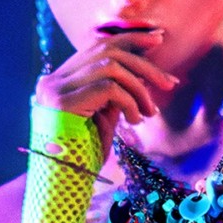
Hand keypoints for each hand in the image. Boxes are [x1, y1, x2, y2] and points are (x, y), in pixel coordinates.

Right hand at [35, 36, 177, 156]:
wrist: (62, 183)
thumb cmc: (84, 155)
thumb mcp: (104, 117)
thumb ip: (115, 93)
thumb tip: (142, 72)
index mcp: (60, 80)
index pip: (98, 46)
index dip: (130, 39)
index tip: (158, 39)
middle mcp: (53, 80)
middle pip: (107, 51)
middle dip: (143, 64)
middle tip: (169, 83)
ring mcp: (55, 90)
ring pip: (111, 67)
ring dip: (139, 89)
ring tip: (149, 113)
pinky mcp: (63, 102)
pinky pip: (109, 88)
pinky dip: (129, 101)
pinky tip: (135, 120)